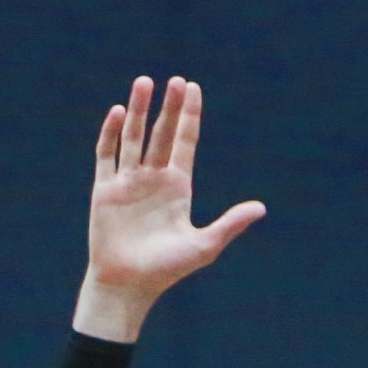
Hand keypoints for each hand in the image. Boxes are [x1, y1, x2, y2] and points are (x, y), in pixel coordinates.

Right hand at [74, 77, 265, 338]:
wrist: (127, 286)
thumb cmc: (166, 270)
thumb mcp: (204, 246)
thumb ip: (230, 224)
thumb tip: (261, 208)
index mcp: (178, 187)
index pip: (185, 141)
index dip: (190, 115)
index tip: (194, 87)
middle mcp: (153, 179)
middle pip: (162, 133)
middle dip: (169, 107)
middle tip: (176, 80)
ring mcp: (128, 183)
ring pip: (134, 137)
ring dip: (138, 111)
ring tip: (144, 82)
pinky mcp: (105, 191)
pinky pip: (107, 155)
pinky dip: (111, 134)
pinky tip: (117, 113)